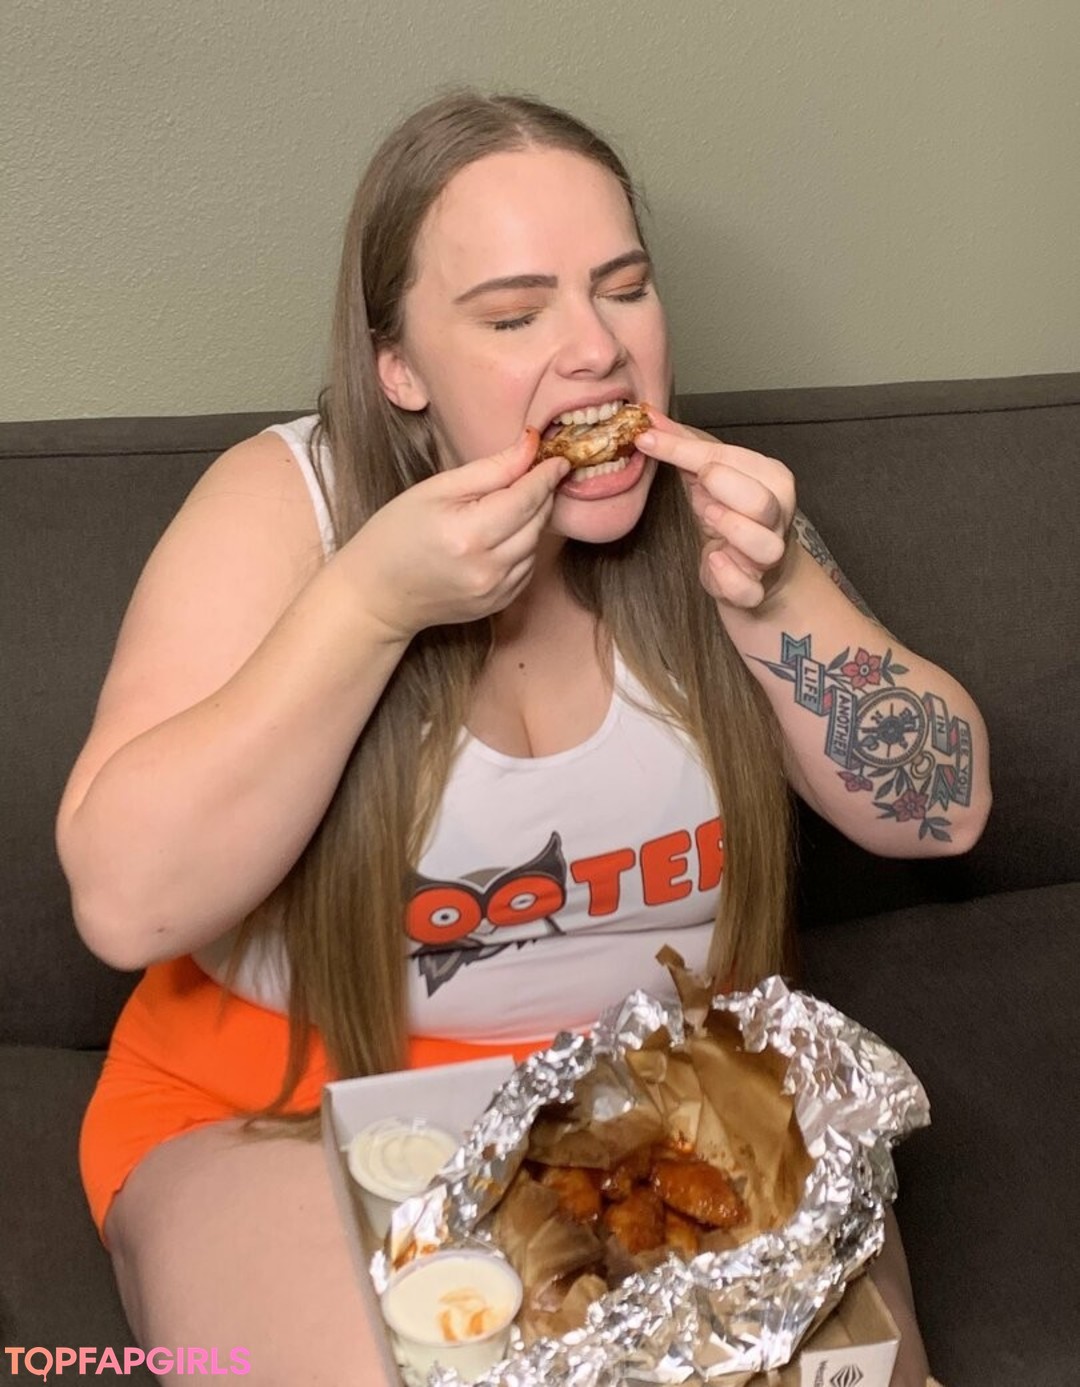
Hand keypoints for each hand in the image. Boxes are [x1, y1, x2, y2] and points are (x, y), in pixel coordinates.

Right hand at [342, 428, 569, 639]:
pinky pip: (527, 569)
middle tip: (535, 474)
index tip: (558, 459)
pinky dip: (523, 548)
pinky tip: (501, 538)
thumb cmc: (396, 533)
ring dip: (532, 522)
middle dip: (541, 495)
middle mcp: (487, 568)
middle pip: (536, 522)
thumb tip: (530, 446)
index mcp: (468, 534)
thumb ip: (489, 469)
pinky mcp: (497, 605)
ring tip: (509, 506)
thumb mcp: (434, 489)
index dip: (545, 476)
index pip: (525, 498)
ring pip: (535, 546)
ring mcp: (494, 592)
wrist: (377, 594)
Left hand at [637, 409, 795, 608]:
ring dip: (735, 531)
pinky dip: (730, 577)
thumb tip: (646, 414)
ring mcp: (769, 557)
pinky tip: (712, 560)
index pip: (731, 459)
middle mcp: (778, 517)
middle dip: (727, 489)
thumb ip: (681, 445)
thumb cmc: (729, 512)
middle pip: (763, 502)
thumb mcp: (708, 475)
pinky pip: (749, 589)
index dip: (684, 450)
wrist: (753, 567)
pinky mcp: (754, 591)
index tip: (646, 439)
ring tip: (708, 518)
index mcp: (771, 479)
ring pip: (766, 547)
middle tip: (699, 486)